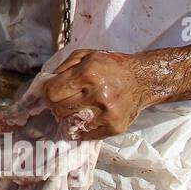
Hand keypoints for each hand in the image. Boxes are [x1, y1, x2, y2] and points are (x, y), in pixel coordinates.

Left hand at [42, 50, 158, 139]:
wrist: (143, 79)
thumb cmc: (112, 66)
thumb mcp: (87, 55)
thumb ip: (64, 66)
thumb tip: (47, 82)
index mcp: (88, 75)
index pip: (52, 93)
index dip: (50, 92)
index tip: (54, 91)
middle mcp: (98, 95)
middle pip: (59, 109)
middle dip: (58, 104)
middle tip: (65, 100)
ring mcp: (107, 114)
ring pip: (71, 123)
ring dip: (70, 116)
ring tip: (77, 107)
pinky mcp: (115, 127)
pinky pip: (87, 134)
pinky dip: (83, 127)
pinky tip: (87, 116)